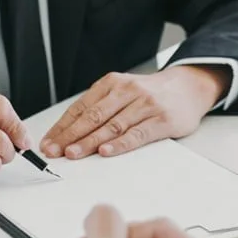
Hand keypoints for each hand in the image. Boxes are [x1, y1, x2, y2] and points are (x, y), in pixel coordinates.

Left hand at [40, 66, 229, 159]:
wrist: (189, 87)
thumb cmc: (151, 94)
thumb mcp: (124, 91)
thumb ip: (101, 107)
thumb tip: (70, 132)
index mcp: (112, 83)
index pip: (81, 107)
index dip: (62, 126)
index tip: (48, 142)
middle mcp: (127, 91)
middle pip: (93, 116)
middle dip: (70, 135)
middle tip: (54, 151)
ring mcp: (145, 105)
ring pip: (112, 126)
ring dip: (89, 142)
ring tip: (73, 154)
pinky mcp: (161, 120)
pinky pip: (137, 134)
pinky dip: (120, 144)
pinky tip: (106, 152)